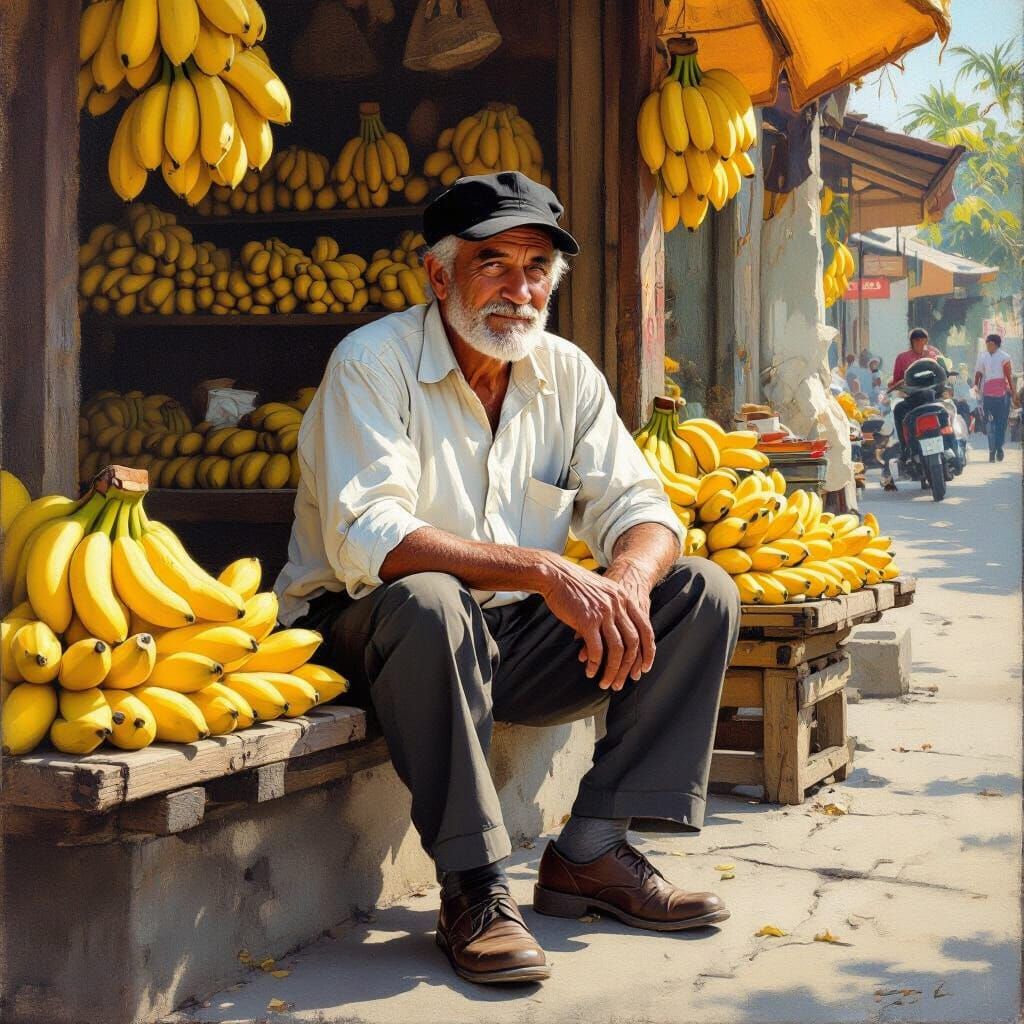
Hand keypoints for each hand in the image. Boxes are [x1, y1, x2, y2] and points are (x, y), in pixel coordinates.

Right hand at [539, 557, 655, 691]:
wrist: (556, 575)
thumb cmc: (577, 586)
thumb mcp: (604, 592)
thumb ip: (615, 608)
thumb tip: (619, 632)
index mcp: (625, 599)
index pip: (645, 629)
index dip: (647, 652)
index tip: (644, 669)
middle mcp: (618, 605)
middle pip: (632, 643)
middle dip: (628, 667)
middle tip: (621, 682)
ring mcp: (604, 612)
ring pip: (616, 649)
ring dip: (612, 670)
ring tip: (605, 682)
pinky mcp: (587, 620)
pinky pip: (596, 648)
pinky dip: (595, 664)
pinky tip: (591, 671)